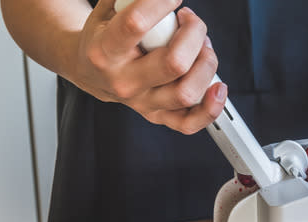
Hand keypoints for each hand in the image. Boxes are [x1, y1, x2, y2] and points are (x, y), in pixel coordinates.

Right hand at [67, 0, 225, 133]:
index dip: (161, 4)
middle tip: (190, 21)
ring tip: (202, 46)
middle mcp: (125, 82)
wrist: (90, 71)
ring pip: (187, 92)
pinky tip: (217, 87)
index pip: (136, 24)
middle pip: (174, 63)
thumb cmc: (103, 38)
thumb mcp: (108, 9)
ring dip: (206, 63)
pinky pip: (189, 122)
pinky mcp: (158, 115)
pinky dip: (210, 108)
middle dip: (194, 33)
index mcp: (105, 51)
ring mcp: (143, 102)